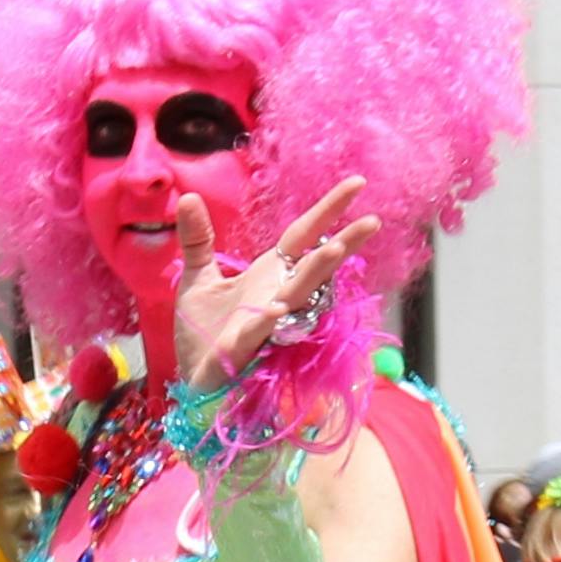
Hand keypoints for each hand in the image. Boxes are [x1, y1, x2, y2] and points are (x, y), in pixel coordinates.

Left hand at [170, 178, 380, 406]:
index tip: (357, 183)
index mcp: (269, 275)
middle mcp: (276, 296)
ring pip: (297, 296)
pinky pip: (259, 332)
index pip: (303, 236)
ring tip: (333, 251)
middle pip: (314, 264)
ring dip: (314, 275)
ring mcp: (265, 324)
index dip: (328, 210)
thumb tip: (188, 196)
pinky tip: (275, 308)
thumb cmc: (202, 333)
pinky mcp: (242, 349)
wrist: (191, 378)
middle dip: (343, 242)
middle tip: (372, 219)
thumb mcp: (198, 278)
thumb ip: (198, 239)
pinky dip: (267, 320)